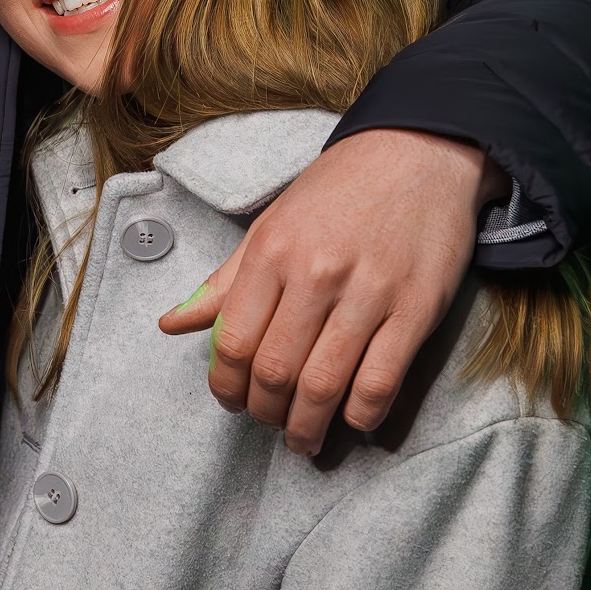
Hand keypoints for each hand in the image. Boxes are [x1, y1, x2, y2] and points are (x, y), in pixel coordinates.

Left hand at [160, 130, 502, 456]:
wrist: (420, 150)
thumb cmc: (339, 190)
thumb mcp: (270, 224)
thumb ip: (224, 283)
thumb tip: (170, 326)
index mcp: (272, 252)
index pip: (233, 342)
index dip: (226, 386)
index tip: (232, 402)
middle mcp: (315, 274)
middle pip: (275, 372)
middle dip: (265, 412)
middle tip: (269, 422)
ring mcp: (369, 293)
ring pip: (324, 386)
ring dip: (308, 427)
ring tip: (303, 439)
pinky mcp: (416, 309)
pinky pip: (380, 382)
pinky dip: (362, 415)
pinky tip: (353, 419)